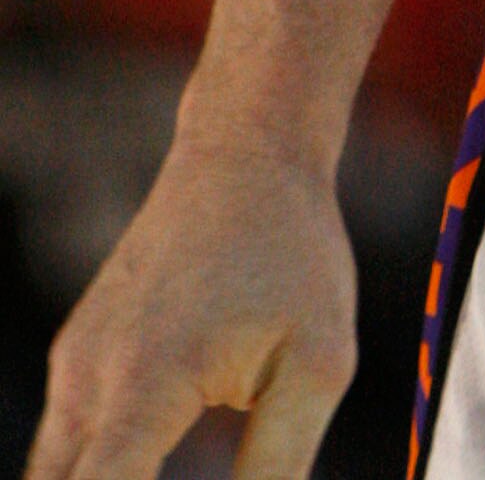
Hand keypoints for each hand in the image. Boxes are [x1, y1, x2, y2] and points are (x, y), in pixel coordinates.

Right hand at [30, 131, 355, 479]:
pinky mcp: (79, 357)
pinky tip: (141, 474)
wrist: (248, 150)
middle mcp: (88, 382)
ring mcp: (74, 367)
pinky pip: (64, 448)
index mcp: (143, 387)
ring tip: (166, 470)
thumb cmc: (293, 251)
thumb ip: (278, 465)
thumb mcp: (318, 362)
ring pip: (52, 479)